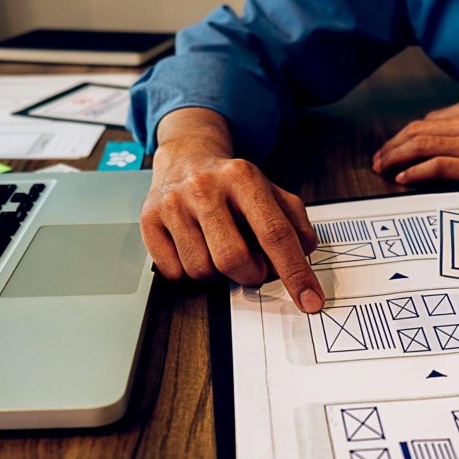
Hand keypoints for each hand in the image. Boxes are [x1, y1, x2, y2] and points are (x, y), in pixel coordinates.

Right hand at [140, 107, 324, 312]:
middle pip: (233, 259)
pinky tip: (195, 247)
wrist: (186, 157)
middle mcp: (204, 187)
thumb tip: (304, 255)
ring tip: (219, 248)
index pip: (274, 233)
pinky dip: (189, 271)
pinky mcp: (149, 220)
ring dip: (217, 273)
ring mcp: (173, 203)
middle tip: (252, 266)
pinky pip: (173, 272)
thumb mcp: (272, 192)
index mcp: (243, 177)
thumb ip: (295, 223)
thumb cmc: (232, 184)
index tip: (310, 301)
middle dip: (250, 275)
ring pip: (201, 270)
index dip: (295, 272)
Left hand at [372, 95, 458, 197]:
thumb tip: (458, 142)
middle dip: (392, 145)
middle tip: (378, 159)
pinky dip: (415, 172)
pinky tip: (402, 179)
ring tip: (381, 168)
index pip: (430, 120)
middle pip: (418, 130)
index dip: (406, 134)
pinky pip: (436, 166)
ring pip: (421, 145)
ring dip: (395, 158)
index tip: (395, 146)